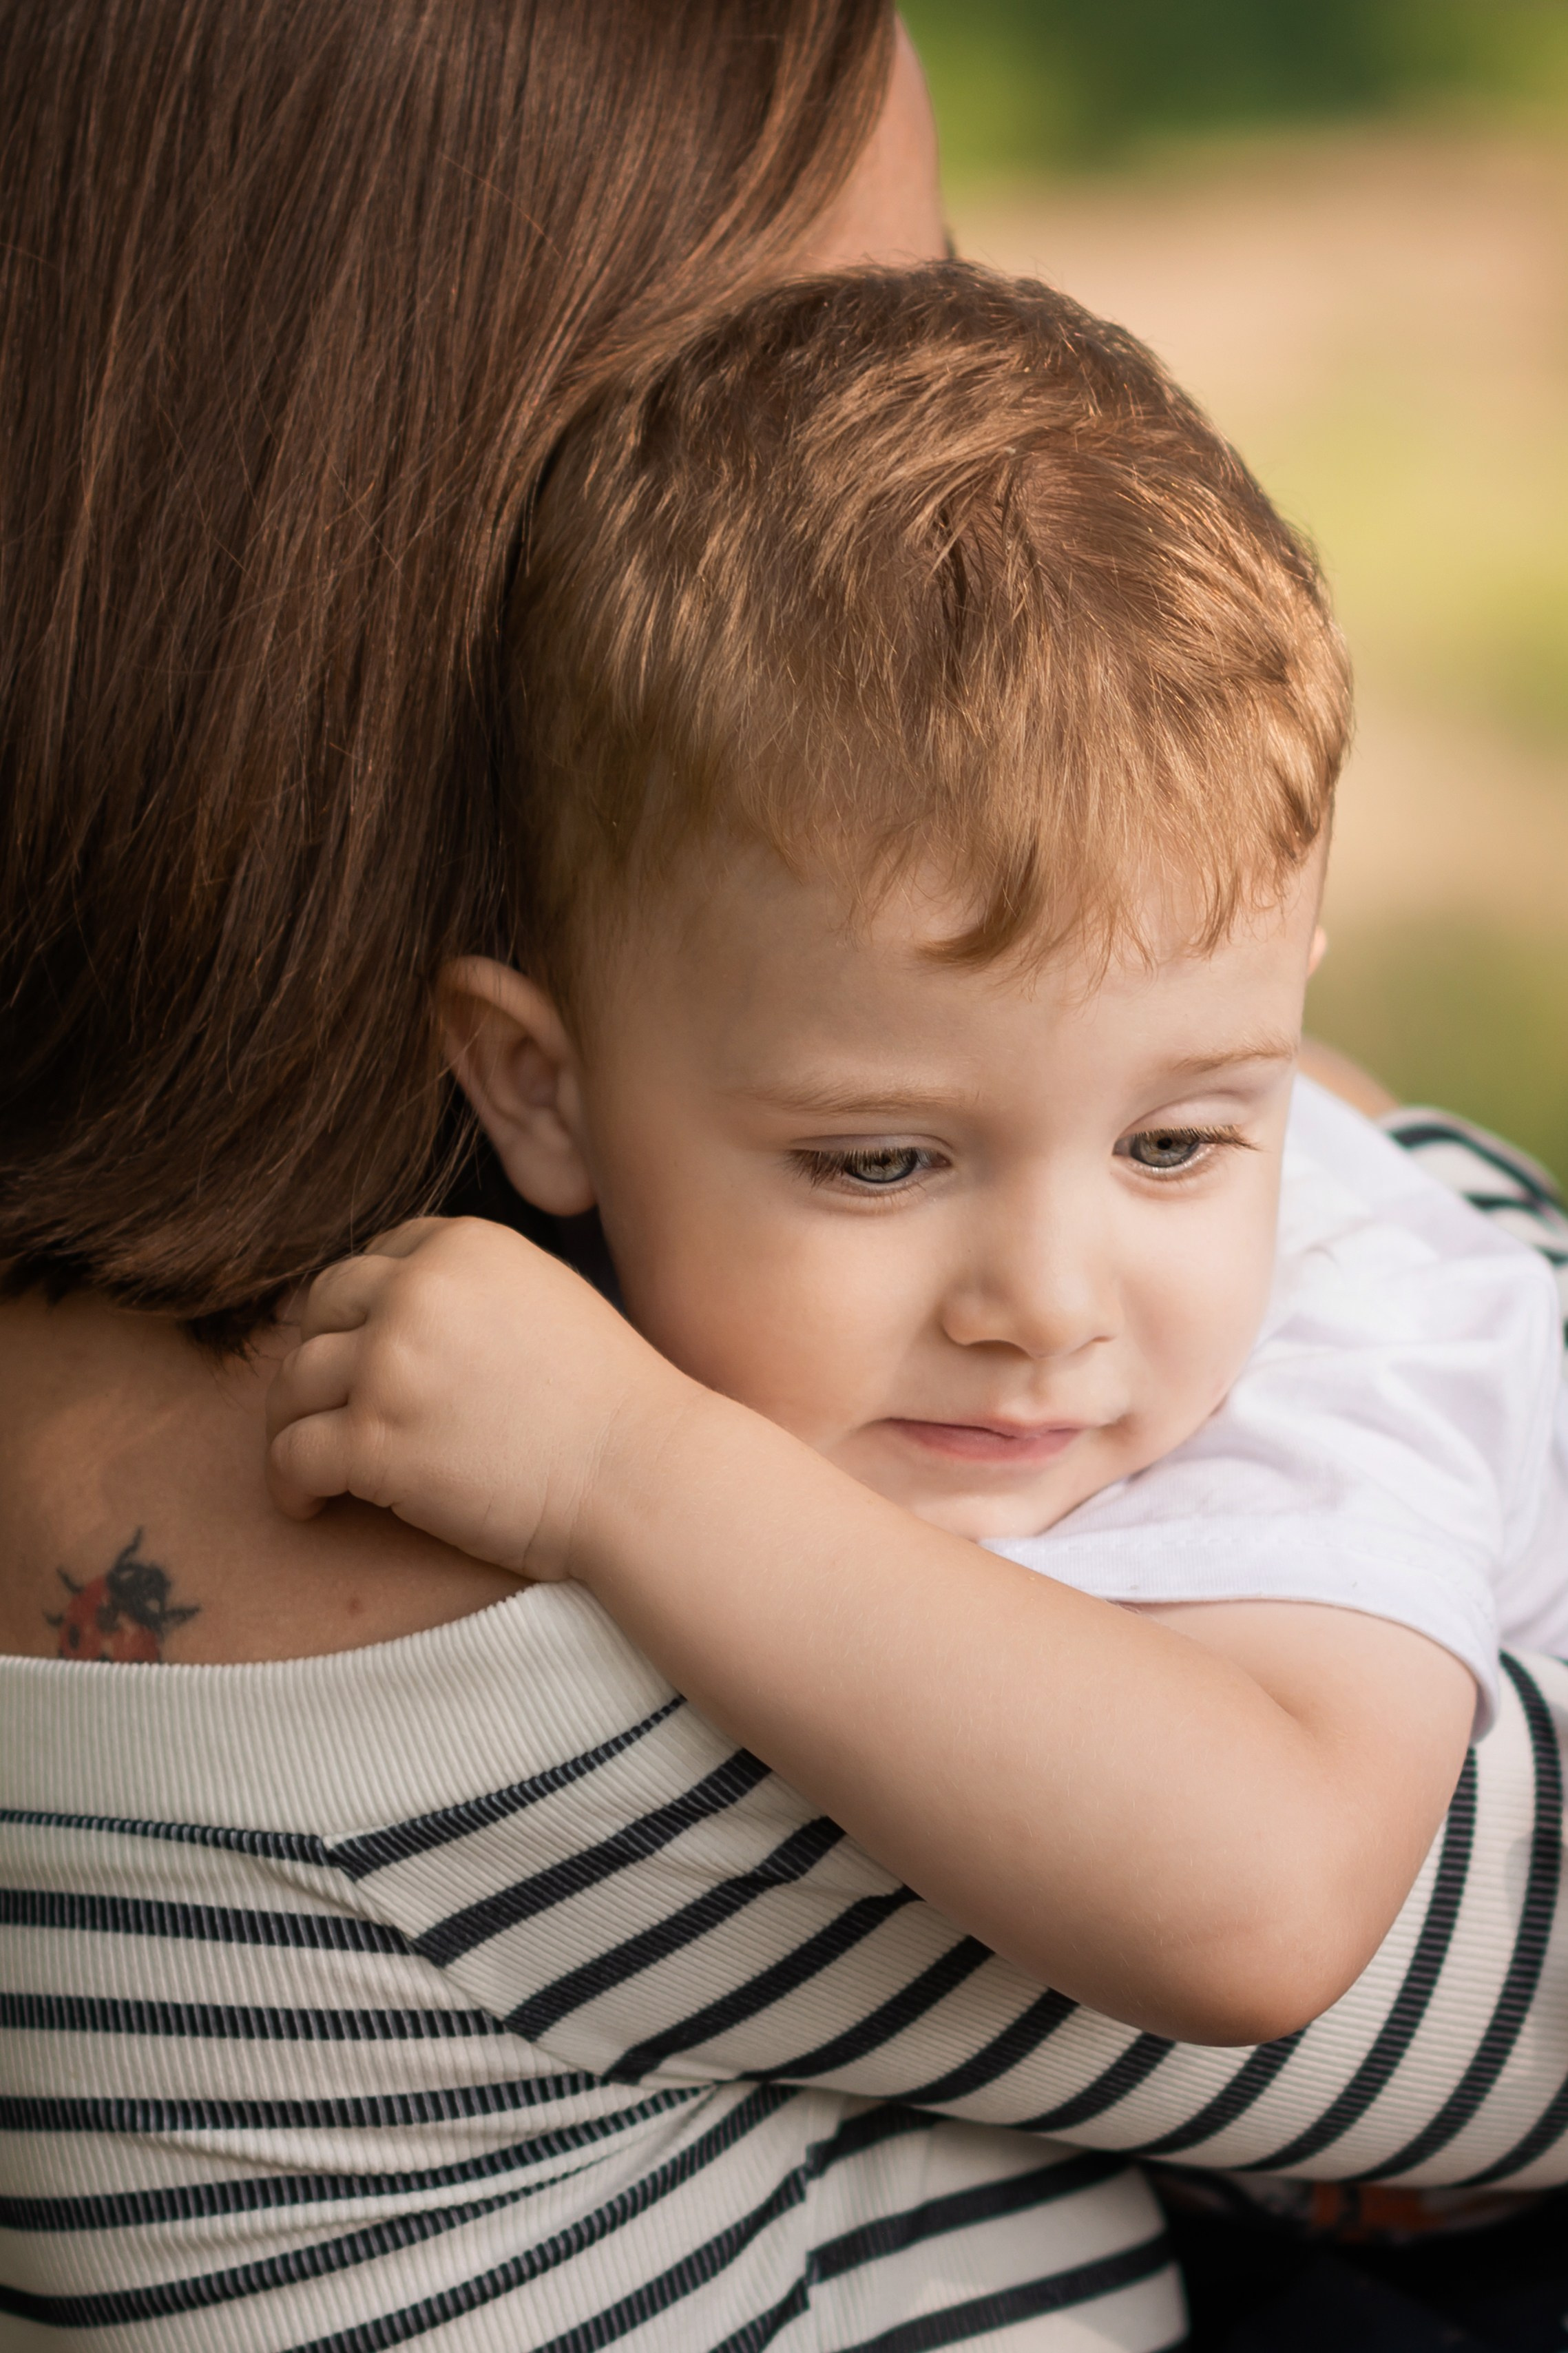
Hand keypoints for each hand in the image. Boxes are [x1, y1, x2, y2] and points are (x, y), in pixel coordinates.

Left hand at [265, 1218, 692, 1577]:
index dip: (364, 1311)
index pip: (375, 1259)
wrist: (644, 1476)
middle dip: (322, 1356)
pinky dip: (289, 1485)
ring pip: (294, 1382)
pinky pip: (291, 1455)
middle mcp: (418, 1291)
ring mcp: (390, 1366)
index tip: (368, 1354)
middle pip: (322, 1309)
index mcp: (463, 1246)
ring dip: (296, 1422)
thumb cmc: (611, 1403)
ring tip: (313, 1461)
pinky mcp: (374, 1443)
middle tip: (331, 1405)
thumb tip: (398, 1305)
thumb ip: (472, 1287)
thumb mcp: (546, 1298)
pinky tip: (311, 1504)